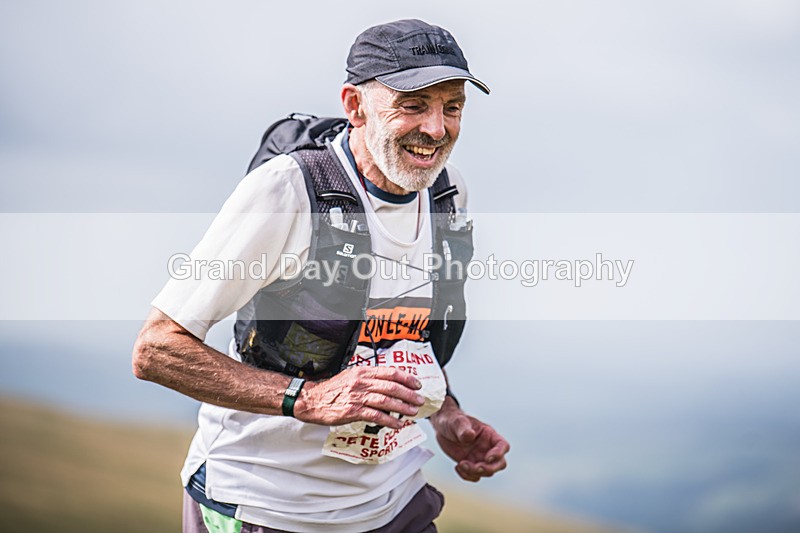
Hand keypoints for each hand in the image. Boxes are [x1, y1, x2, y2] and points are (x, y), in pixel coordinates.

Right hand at [294, 366, 424, 428]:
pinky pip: (376, 416)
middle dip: (409, 394)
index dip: (406, 378)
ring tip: (413, 412)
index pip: (390, 372)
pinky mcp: (353, 411)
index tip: (417, 384)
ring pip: (386, 400)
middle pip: (391, 386)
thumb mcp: (351, 377)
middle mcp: (361, 382)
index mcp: (362, 372)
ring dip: (402, 407)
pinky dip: (390, 420)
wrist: (312, 400)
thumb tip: (389, 384)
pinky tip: (398, 424)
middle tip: (419, 400)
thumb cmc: (332, 390)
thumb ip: (369, 379)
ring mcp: (357, 396)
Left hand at [431, 399, 509, 481]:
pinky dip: (467, 476)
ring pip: (487, 472)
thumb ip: (463, 428)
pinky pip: (475, 476)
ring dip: (474, 472)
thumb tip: (470, 435)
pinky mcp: (471, 465)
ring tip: (460, 464)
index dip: (499, 453)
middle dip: (489, 468)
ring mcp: (480, 458)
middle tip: (476, 467)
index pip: (502, 445)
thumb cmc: (453, 421)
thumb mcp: (456, 421)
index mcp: (489, 435)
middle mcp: (488, 448)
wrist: (443, 428)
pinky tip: (457, 466)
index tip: (488, 458)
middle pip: (500, 463)